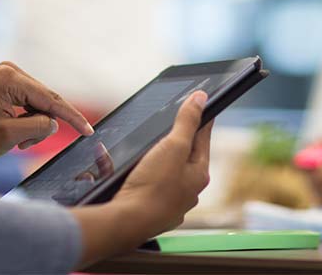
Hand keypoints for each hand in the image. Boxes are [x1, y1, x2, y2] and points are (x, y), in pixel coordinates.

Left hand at [0, 61, 93, 163]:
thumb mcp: (10, 137)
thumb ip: (39, 127)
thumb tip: (54, 122)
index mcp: (10, 79)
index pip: (50, 100)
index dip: (72, 118)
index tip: (89, 131)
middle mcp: (11, 70)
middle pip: (46, 101)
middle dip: (43, 125)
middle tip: (25, 145)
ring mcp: (9, 74)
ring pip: (41, 104)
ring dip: (35, 125)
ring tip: (17, 141)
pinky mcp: (8, 82)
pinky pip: (32, 103)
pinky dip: (29, 120)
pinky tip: (16, 131)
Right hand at [115, 91, 212, 235]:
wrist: (126, 223)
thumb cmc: (153, 187)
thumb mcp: (174, 145)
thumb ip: (187, 121)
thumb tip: (202, 98)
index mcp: (198, 175)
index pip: (202, 138)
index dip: (200, 119)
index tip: (202, 105)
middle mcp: (187, 191)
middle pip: (183, 156)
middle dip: (173, 139)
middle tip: (168, 124)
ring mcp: (169, 203)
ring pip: (162, 171)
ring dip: (151, 157)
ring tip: (141, 147)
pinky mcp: (149, 210)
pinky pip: (143, 184)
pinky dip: (134, 173)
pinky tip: (119, 166)